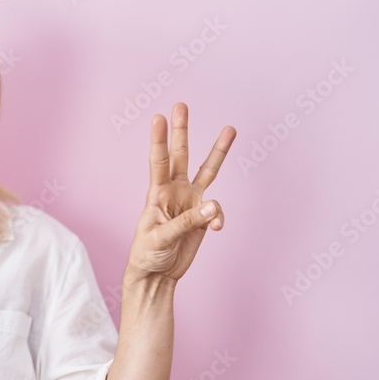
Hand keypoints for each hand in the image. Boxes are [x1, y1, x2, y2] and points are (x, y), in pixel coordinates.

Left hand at [125, 102, 236, 283]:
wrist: (156, 274)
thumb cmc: (148, 254)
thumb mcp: (162, 238)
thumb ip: (188, 221)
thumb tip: (213, 207)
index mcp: (157, 194)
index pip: (158, 162)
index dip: (159, 140)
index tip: (158, 118)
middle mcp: (174, 192)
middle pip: (180, 156)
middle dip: (182, 131)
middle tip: (181, 105)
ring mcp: (190, 202)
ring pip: (207, 171)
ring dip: (218, 151)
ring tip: (230, 129)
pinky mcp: (202, 216)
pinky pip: (216, 211)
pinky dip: (218, 217)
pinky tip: (215, 228)